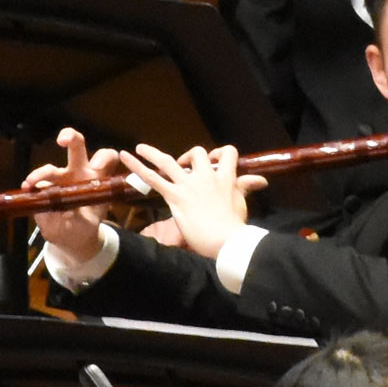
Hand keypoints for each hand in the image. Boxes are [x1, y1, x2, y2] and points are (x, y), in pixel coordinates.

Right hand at [23, 128, 125, 262]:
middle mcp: (78, 172)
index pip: (106, 157)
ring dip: (41, 174)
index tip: (96, 166)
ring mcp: (60, 179)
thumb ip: (81, 218)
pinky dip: (31, 185)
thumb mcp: (88, 224)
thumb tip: (70, 213)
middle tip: (63, 140)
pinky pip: (36, 184)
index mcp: (96, 178)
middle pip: (77, 147)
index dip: (104, 156)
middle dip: (70, 137)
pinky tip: (28, 189)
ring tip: (32, 182)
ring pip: (51, 169)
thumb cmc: (85, 224)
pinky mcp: (44, 189)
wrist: (71, 238)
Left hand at [121, 144, 265, 259]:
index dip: (220, 154)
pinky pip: (153, 178)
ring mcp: (188, 185)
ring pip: (168, 161)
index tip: (215, 162)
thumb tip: (262, 180)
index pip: (226, 153)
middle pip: (197, 153)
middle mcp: (205, 176)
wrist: (225, 239)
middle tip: (185, 167)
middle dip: (191, 156)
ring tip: (140, 148)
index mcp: (225, 177)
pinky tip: (125, 157)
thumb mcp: (242, 202)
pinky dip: (137, 167)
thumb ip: (246, 186)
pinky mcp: (175, 196)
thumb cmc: (235, 225)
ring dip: (153, 153)